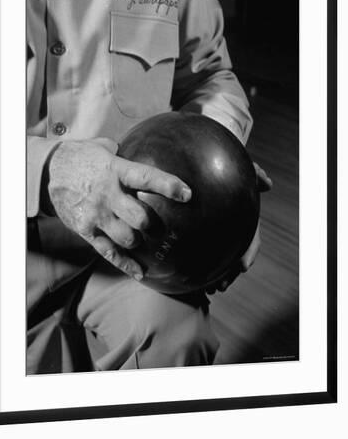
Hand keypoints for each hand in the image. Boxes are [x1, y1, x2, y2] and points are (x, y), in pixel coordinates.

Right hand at [47, 138, 191, 280]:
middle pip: (140, 217)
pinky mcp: (86, 230)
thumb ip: (124, 155)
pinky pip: (109, 252)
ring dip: (138, 240)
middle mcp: (108, 195)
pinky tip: (140, 272)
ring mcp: (96, 215)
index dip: (168, 186)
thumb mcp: (103, 148)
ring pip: (127, 238)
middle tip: (157, 224)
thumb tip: (144, 152)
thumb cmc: (80, 157)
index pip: (146, 178)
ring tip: (140, 237)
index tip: (187, 194)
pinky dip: (125, 264)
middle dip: (153, 223)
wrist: (48, 170)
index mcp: (115, 171)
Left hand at [205, 162, 271, 293]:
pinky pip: (194, 252)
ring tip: (205, 290)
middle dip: (228, 273)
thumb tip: (268, 183)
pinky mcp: (192, 233)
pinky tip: (183, 277)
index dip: (248, 253)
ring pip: (216, 258)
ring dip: (212, 276)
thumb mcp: (238, 168)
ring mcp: (211, 233)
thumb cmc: (222, 165)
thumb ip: (251, 173)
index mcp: (241, 218)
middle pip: (232, 256)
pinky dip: (192, 266)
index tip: (244, 266)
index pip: (250, 239)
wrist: (200, 162)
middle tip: (220, 286)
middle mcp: (228, 229)